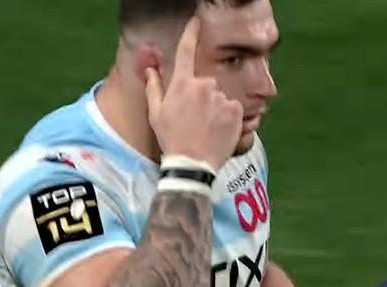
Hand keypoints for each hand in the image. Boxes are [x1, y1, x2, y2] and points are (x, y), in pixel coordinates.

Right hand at [145, 16, 243, 169]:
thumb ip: (154, 87)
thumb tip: (150, 69)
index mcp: (182, 84)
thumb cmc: (171, 139)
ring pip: (220, 98)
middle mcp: (204, 86)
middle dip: (202, 96)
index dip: (191, 33)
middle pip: (206, 84)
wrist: (192, 164)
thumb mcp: (156, 113)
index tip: (196, 21)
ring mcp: (222, 98)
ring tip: (207, 129)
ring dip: (215, 109)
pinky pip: (233, 108)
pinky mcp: (237, 111)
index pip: (186, 51)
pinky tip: (218, 131)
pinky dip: (228, 118)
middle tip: (194, 119)